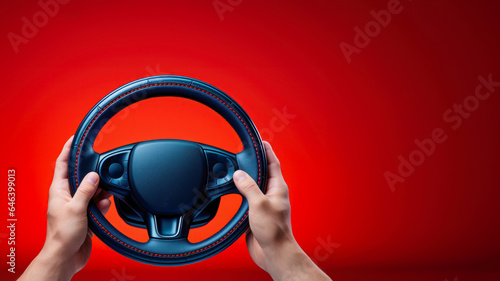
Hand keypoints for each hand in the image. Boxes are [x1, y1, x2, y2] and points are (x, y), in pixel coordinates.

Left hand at [19, 136, 111, 280]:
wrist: (66, 256)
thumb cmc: (63, 235)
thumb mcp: (76, 208)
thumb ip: (86, 190)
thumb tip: (93, 175)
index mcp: (58, 190)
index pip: (62, 164)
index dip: (68, 150)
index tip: (75, 139)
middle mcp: (67, 196)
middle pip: (81, 176)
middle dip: (93, 173)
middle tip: (102, 169)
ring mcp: (76, 205)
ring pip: (92, 189)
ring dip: (100, 191)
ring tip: (105, 193)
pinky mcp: (85, 214)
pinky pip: (97, 202)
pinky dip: (103, 203)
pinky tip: (104, 205)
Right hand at [233, 141, 330, 280]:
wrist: (273, 252)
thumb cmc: (274, 230)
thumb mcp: (259, 204)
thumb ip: (249, 187)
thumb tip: (239, 174)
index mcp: (278, 188)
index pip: (273, 163)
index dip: (267, 151)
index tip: (261, 140)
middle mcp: (272, 194)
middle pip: (263, 172)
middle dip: (255, 161)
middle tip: (246, 151)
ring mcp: (264, 203)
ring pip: (255, 185)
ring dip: (247, 177)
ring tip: (237, 167)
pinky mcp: (256, 213)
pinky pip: (248, 198)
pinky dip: (241, 192)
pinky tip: (234, 190)